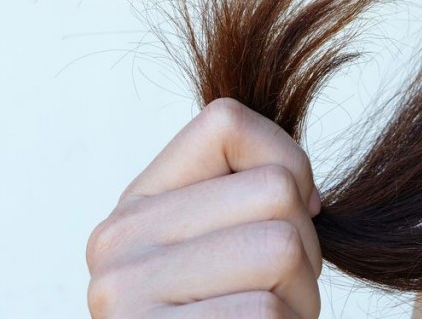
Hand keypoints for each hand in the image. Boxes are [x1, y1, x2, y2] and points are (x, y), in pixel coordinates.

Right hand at [86, 98, 322, 317]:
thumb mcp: (223, 249)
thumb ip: (244, 198)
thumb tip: (303, 190)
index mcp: (134, 207)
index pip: (226, 121)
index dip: (288, 163)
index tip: (291, 214)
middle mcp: (115, 245)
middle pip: (275, 191)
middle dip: (305, 246)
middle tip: (278, 291)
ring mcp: (127, 300)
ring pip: (282, 247)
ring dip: (301, 297)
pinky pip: (266, 314)